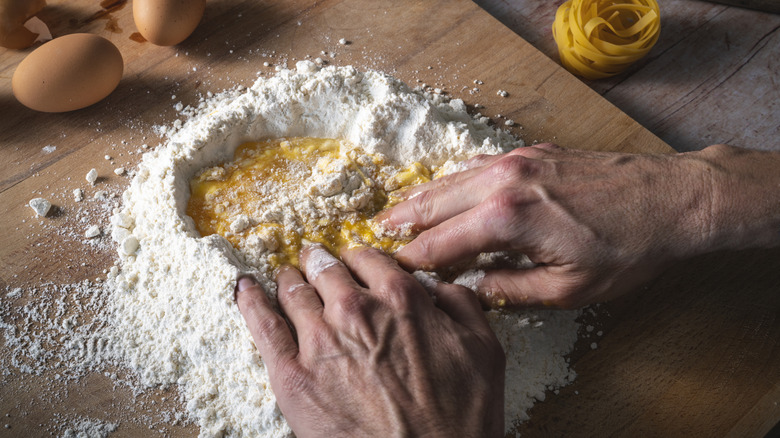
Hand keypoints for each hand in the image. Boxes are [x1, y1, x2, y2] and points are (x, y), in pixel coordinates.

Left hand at [235, 244, 504, 437]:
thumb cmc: (458, 419)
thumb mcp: (483, 350)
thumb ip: (461, 305)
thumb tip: (438, 286)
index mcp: (400, 297)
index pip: (369, 259)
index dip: (362, 260)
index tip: (357, 264)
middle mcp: (355, 309)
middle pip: (326, 270)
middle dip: (320, 263)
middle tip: (315, 262)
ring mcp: (318, 340)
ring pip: (294, 291)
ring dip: (290, 279)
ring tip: (287, 277)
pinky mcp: (291, 374)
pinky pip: (262, 325)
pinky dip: (250, 300)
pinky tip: (244, 287)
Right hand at [378, 143, 779, 308]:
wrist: (671, 198)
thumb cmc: (627, 248)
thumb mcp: (569, 288)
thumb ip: (512, 290)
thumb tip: (476, 289)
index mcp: (507, 220)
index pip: (441, 243)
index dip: (412, 260)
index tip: (393, 270)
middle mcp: (503, 183)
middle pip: (434, 202)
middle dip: (402, 220)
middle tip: (375, 232)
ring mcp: (517, 162)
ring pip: (452, 179)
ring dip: (422, 197)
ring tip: (397, 210)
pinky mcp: (532, 153)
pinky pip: (478, 165)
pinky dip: (454, 179)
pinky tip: (446, 188)